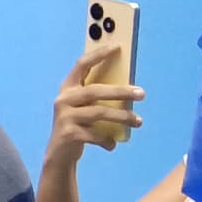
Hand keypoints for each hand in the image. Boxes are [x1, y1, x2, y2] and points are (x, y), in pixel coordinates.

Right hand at [45, 48, 143, 165]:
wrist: (59, 154)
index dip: (98, 55)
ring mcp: (64, 117)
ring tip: (138, 122)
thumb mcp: (85, 108)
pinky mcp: (68, 134)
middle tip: (142, 94)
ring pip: (99, 113)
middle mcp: (63, 99)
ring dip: (122, 117)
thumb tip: (130, 89)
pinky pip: (95, 134)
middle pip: (95, 91)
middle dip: (121, 91)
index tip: (117, 47)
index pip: (81, 65)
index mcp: (67, 88)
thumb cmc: (78, 126)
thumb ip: (98, 97)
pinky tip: (113, 145)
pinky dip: (107, 140)